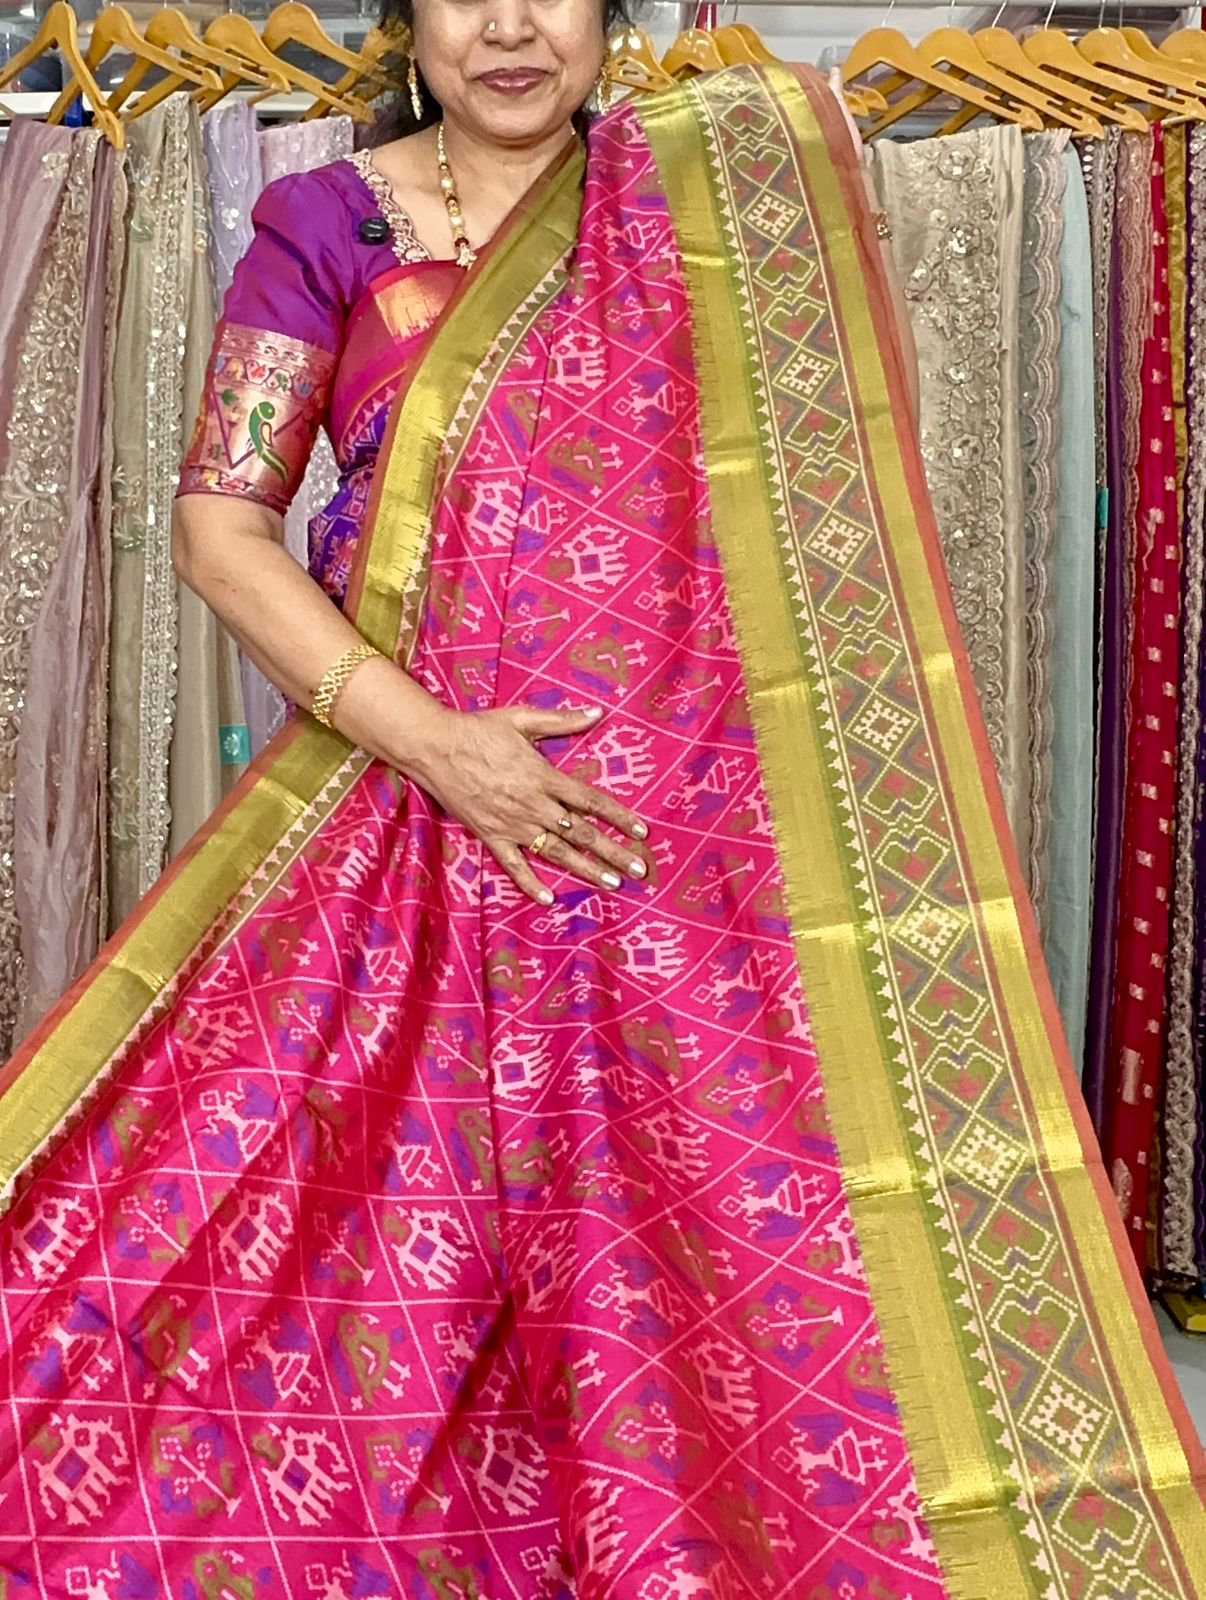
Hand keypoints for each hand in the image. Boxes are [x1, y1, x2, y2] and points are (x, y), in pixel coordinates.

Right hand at [413, 704, 648, 904]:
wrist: (434, 748)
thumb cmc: (478, 730)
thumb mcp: (522, 719)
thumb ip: (562, 720)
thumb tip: (598, 712)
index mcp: (544, 776)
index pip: (591, 801)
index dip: (619, 817)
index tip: (642, 832)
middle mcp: (532, 805)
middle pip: (581, 833)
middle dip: (613, 852)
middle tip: (639, 870)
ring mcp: (511, 824)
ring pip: (556, 852)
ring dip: (585, 869)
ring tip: (612, 884)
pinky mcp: (490, 836)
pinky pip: (514, 865)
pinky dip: (530, 883)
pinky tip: (548, 898)